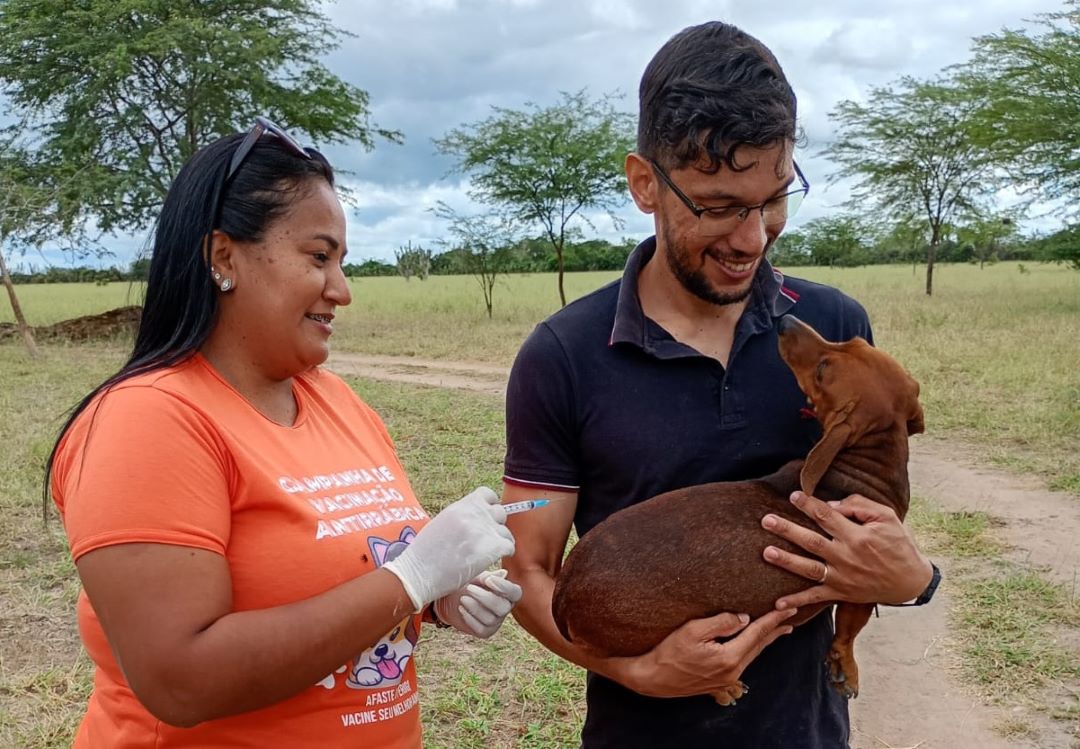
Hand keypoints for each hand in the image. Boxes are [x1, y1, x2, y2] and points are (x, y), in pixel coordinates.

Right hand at [383, 487, 514, 610]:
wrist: (418, 574)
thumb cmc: (425, 554)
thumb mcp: (440, 523)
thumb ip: (461, 516)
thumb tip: (476, 517)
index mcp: (460, 506)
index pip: (488, 495)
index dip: (489, 507)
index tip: (485, 519)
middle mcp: (474, 515)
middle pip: (500, 513)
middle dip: (495, 525)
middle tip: (485, 539)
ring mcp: (483, 530)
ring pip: (505, 531)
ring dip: (499, 542)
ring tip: (487, 553)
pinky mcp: (491, 548)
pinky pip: (509, 546)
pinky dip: (504, 553)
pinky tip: (491, 560)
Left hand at [433, 569, 522, 637]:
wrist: (450, 597)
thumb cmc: (467, 583)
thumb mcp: (477, 576)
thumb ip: (489, 576)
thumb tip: (504, 573)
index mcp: (508, 593)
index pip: (515, 593)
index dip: (504, 587)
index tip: (488, 580)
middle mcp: (505, 608)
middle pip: (503, 608)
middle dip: (485, 598)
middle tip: (469, 588)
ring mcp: (495, 622)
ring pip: (490, 619)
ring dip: (475, 608)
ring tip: (463, 598)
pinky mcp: (484, 632)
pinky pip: (481, 628)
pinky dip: (469, 618)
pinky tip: (461, 609)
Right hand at [617, 608, 796, 699]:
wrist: (652, 678)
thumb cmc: (668, 652)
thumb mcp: (692, 630)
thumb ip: (721, 622)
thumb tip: (744, 618)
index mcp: (729, 658)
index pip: (757, 633)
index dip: (773, 619)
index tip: (788, 607)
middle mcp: (732, 672)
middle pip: (759, 646)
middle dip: (775, 630)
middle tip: (790, 616)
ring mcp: (726, 680)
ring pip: (752, 655)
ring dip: (765, 640)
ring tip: (777, 630)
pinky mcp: (718, 682)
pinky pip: (742, 662)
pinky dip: (751, 650)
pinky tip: (751, 646)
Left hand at [761, 491, 932, 609]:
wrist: (911, 581)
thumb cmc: (898, 544)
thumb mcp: (886, 518)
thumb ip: (859, 506)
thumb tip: (830, 506)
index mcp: (857, 537)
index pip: (827, 517)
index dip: (809, 505)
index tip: (793, 495)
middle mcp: (847, 557)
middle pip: (812, 541)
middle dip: (787, 530)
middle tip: (766, 520)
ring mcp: (842, 577)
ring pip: (809, 568)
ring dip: (787, 561)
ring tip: (767, 552)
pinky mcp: (841, 593)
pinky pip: (816, 598)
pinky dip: (797, 601)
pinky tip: (778, 603)